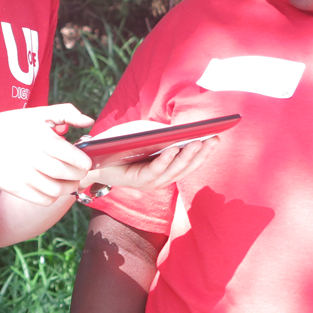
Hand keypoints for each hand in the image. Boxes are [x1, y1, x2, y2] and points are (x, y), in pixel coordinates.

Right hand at [0, 104, 94, 205]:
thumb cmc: (10, 126)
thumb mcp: (36, 113)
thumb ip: (65, 113)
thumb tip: (88, 121)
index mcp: (38, 137)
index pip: (69, 155)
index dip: (83, 161)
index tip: (86, 161)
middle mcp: (31, 157)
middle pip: (65, 174)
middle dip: (78, 174)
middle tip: (81, 171)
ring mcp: (22, 176)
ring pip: (56, 190)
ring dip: (69, 187)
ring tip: (70, 180)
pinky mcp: (16, 189)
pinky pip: (43, 200)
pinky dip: (54, 196)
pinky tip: (54, 187)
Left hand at [81, 120, 219, 190]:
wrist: (94, 156)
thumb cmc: (120, 143)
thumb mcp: (143, 133)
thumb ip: (161, 133)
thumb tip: (179, 131)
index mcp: (167, 166)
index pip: (191, 160)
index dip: (205, 150)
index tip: (217, 136)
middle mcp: (163, 176)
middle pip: (187, 166)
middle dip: (202, 153)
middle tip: (213, 139)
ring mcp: (152, 181)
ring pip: (175, 170)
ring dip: (188, 156)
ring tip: (199, 142)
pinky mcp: (140, 181)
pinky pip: (156, 170)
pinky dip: (166, 160)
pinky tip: (175, 148)